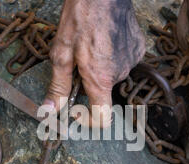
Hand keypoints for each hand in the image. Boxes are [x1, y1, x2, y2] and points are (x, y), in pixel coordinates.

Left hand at [44, 0, 144, 126]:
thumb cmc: (80, 18)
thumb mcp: (61, 53)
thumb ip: (58, 85)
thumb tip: (50, 110)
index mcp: (100, 79)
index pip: (102, 119)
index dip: (89, 121)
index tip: (78, 112)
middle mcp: (120, 74)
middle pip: (102, 92)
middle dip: (88, 83)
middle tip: (77, 62)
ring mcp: (132, 61)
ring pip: (111, 75)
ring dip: (100, 68)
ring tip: (91, 45)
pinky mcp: (139, 49)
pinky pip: (123, 61)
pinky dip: (112, 56)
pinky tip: (104, 39)